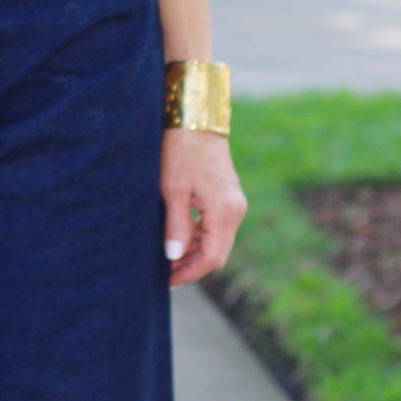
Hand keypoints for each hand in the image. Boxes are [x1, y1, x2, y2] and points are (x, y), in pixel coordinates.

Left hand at [161, 128, 245, 287]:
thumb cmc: (181, 151)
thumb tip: (173, 257)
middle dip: (192, 266)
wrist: (196, 121)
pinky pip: (216, 228)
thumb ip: (176, 226)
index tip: (167, 280)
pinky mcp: (228, 198)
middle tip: (164, 272)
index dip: (189, 273)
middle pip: (217, 254)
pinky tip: (179, 238)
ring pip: (217, 242)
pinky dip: (199, 237)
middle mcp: (235, 211)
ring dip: (194, 252)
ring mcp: (234, 204)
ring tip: (167, 257)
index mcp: (224, 211)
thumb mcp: (173, 191)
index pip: (211, 258)